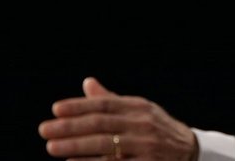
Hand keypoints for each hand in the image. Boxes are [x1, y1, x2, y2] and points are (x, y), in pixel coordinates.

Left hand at [38, 77, 198, 160]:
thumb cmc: (157, 129)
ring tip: (52, 147)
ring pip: (105, 144)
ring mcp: (146, 145)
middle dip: (71, 127)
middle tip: (44, 130)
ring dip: (76, 146)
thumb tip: (88, 83)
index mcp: (138, 107)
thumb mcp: (139, 111)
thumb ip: (112, 100)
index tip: (56, 109)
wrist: (190, 151)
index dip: (79, 106)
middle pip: (101, 123)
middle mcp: (143, 123)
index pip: (105, 103)